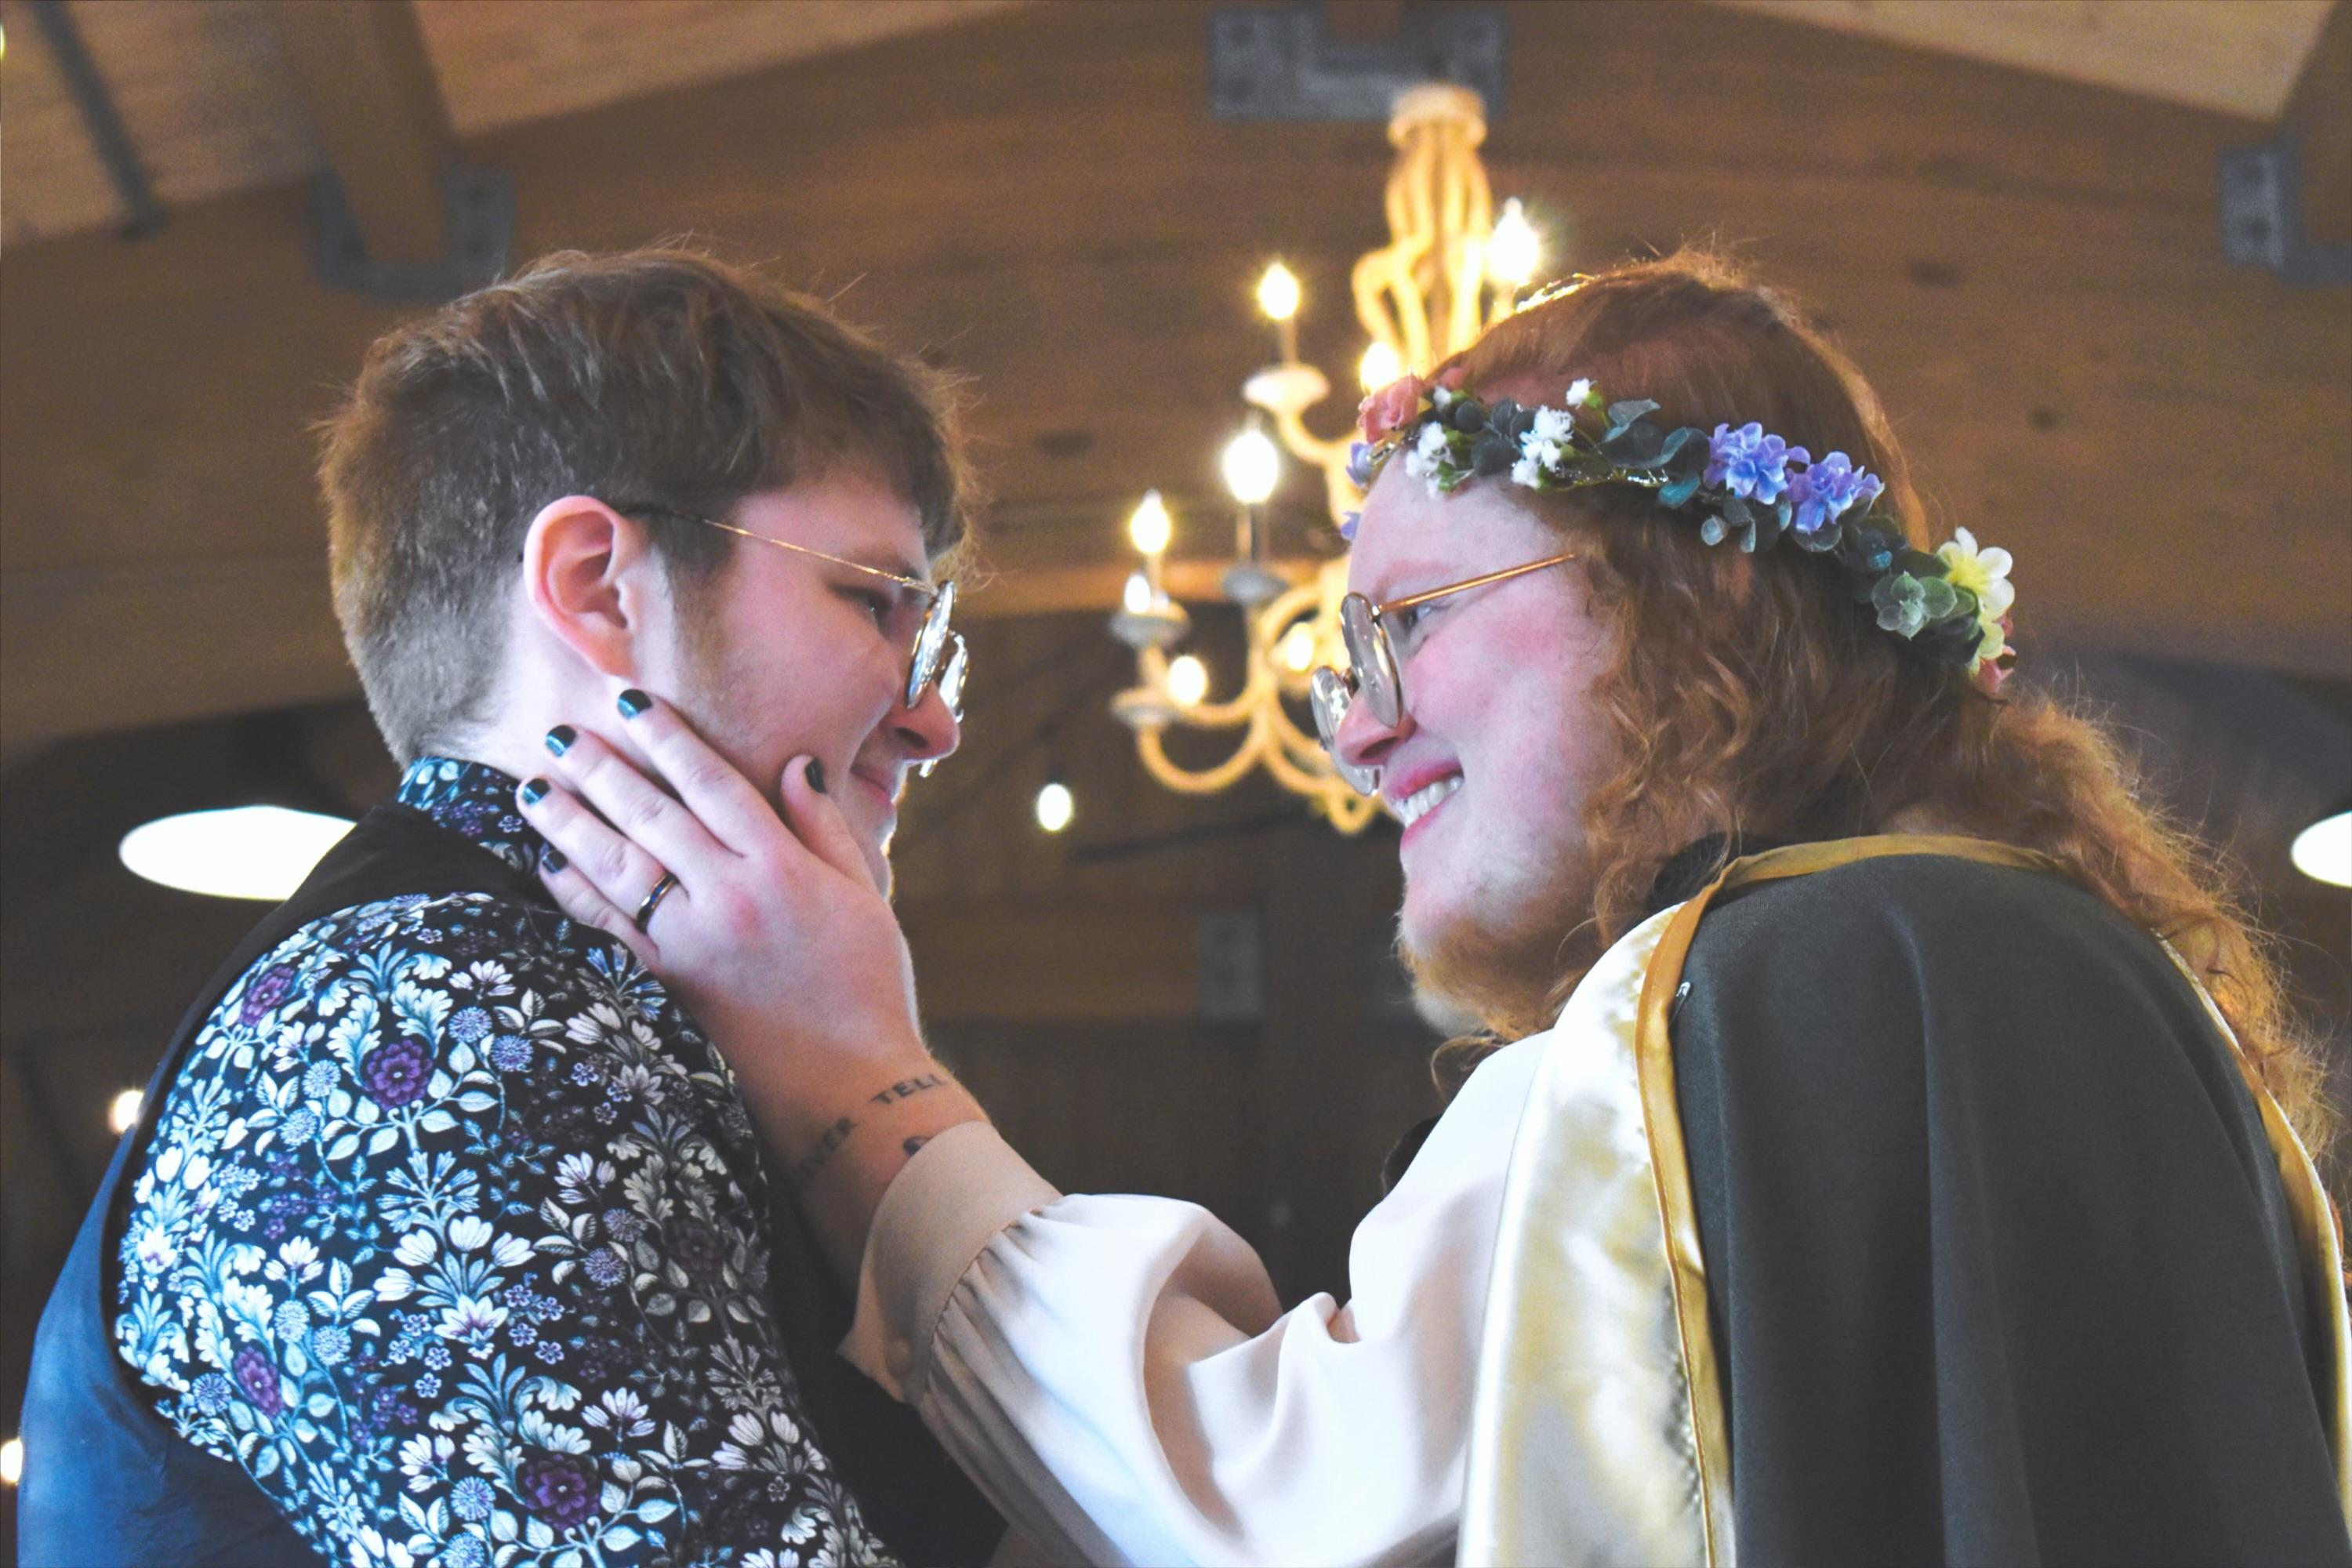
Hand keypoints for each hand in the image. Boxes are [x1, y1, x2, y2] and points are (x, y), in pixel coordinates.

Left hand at [515, 693, 983, 1277]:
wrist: (854, 1091)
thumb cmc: (869, 990)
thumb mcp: (865, 898)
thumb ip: (825, 828)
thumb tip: (795, 765)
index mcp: (781, 868)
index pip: (712, 782)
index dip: (667, 737)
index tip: (628, 702)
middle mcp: (728, 899)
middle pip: (651, 815)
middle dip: (601, 769)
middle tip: (561, 734)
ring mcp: (691, 946)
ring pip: (615, 867)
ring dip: (568, 824)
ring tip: (531, 788)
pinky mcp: (667, 989)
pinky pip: (605, 930)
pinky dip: (572, 894)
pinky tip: (548, 867)